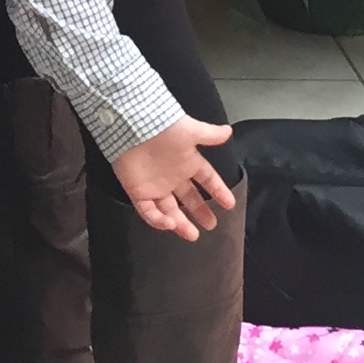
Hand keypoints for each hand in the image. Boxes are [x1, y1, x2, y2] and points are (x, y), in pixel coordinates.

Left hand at [110, 117, 237, 241]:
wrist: (133, 127)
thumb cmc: (164, 129)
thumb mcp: (191, 130)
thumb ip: (210, 134)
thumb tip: (229, 131)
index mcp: (187, 161)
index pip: (207, 179)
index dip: (218, 191)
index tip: (230, 204)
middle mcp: (173, 176)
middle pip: (189, 198)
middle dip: (200, 211)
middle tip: (211, 225)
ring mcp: (155, 186)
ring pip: (170, 210)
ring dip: (181, 223)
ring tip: (192, 235)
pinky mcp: (138, 192)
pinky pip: (149, 212)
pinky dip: (159, 221)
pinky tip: (171, 224)